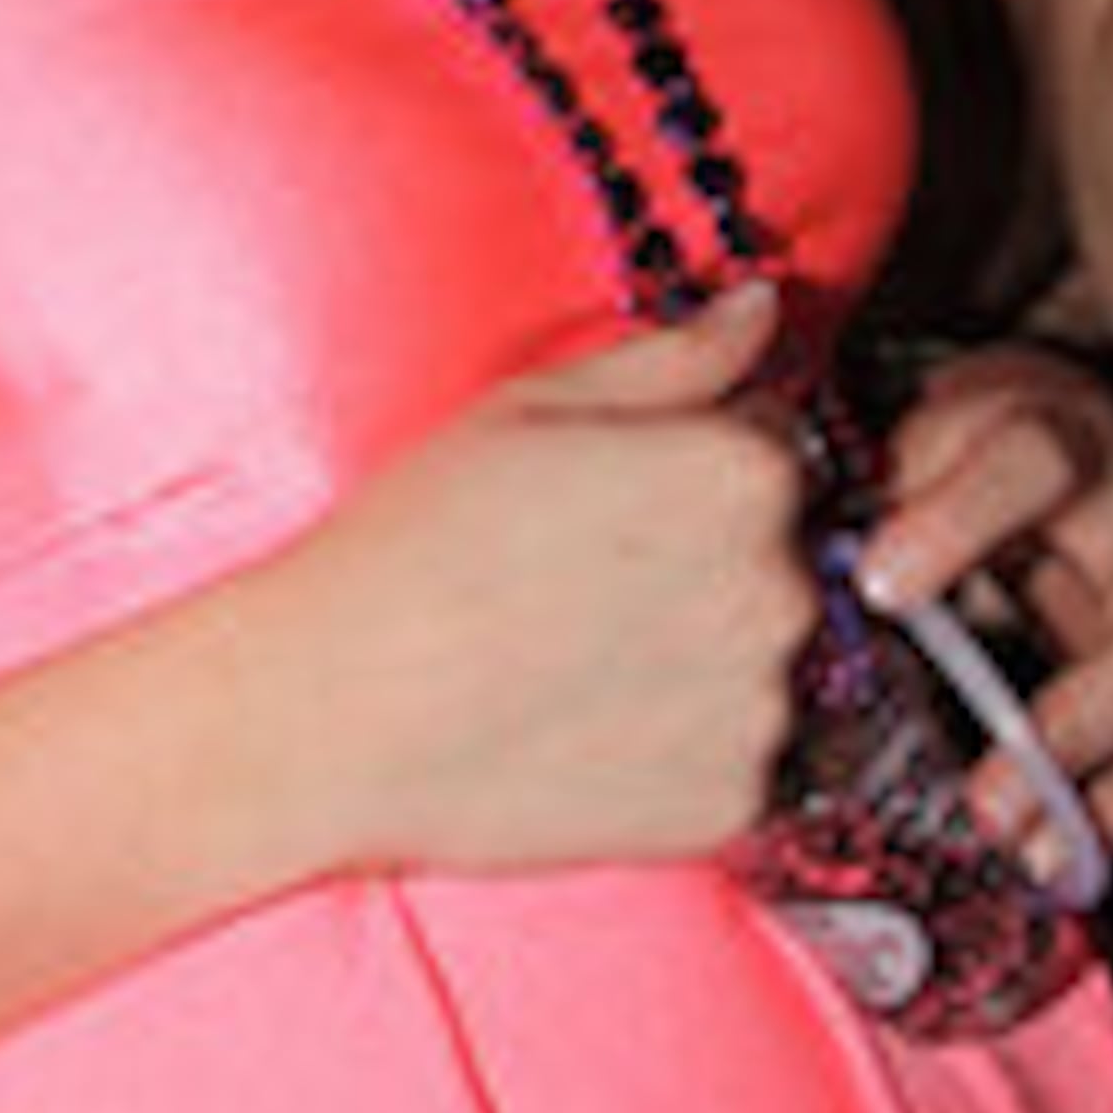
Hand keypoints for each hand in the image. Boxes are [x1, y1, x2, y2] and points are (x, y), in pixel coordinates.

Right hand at [281, 286, 818, 878]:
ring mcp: (758, 706)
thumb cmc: (415, 546)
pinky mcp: (730, 801)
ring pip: (752, 662)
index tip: (606, 497)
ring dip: (692, 657)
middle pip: (770, 557)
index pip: (765, 447)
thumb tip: (760, 311)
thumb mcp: (529, 407)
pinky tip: (582, 723)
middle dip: (698, 562)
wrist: (336, 710)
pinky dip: (677, 746)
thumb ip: (672, 358)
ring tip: (571, 659)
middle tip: (575, 583)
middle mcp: (777, 591)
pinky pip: (731, 757)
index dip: (680, 463)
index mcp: (738, 475)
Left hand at [859, 343, 1112, 867]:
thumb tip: (789, 576)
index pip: (1036, 461)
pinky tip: (1065, 857)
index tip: (877, 586)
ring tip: (1027, 849)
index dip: (959, 521)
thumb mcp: (908, 443)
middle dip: (1078, 724)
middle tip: (983, 800)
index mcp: (1063, 434)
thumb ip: (861, 493)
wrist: (1063, 442)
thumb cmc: (959, 457)